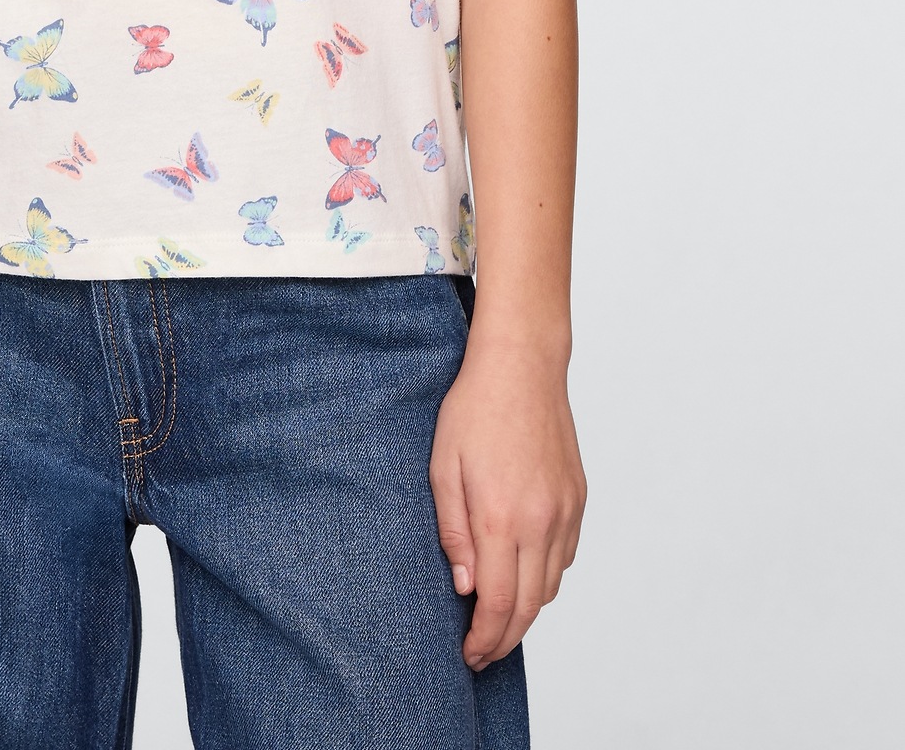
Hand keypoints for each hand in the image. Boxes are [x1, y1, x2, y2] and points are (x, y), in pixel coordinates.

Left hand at [429, 333, 585, 670]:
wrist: (522, 366)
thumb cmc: (474, 409)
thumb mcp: (443, 467)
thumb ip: (453, 532)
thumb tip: (466, 587)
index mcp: (501, 516)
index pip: (499, 603)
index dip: (485, 639)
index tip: (469, 655)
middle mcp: (541, 521)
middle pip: (530, 607)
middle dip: (505, 639)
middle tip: (481, 653)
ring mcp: (565, 511)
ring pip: (551, 587)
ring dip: (526, 612)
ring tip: (498, 620)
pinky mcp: (578, 500)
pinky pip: (565, 557)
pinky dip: (545, 578)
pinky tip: (523, 574)